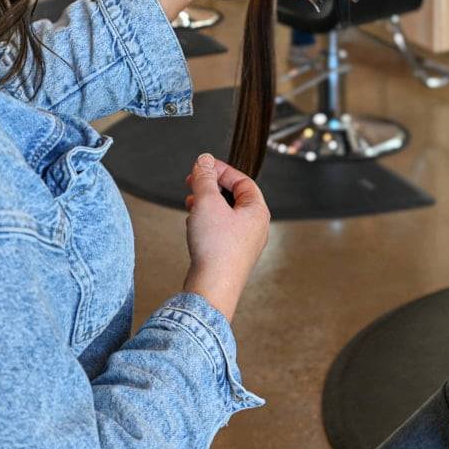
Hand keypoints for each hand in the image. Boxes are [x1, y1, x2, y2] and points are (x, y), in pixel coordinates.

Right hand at [182, 153, 269, 322]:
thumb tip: (205, 160)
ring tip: (191, 203)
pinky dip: (207, 222)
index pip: (242, 180)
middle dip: (211, 187)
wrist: (212, 288)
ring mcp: (244, 243)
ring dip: (206, 205)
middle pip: (234, 196)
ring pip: (225, 214)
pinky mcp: (231, 256)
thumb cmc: (216, 249)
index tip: (203, 166)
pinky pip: (220, 231)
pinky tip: (193, 225)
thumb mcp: (207, 202)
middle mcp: (256, 227)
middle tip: (193, 182)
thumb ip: (205, 177)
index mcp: (257, 211)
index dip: (221, 170)